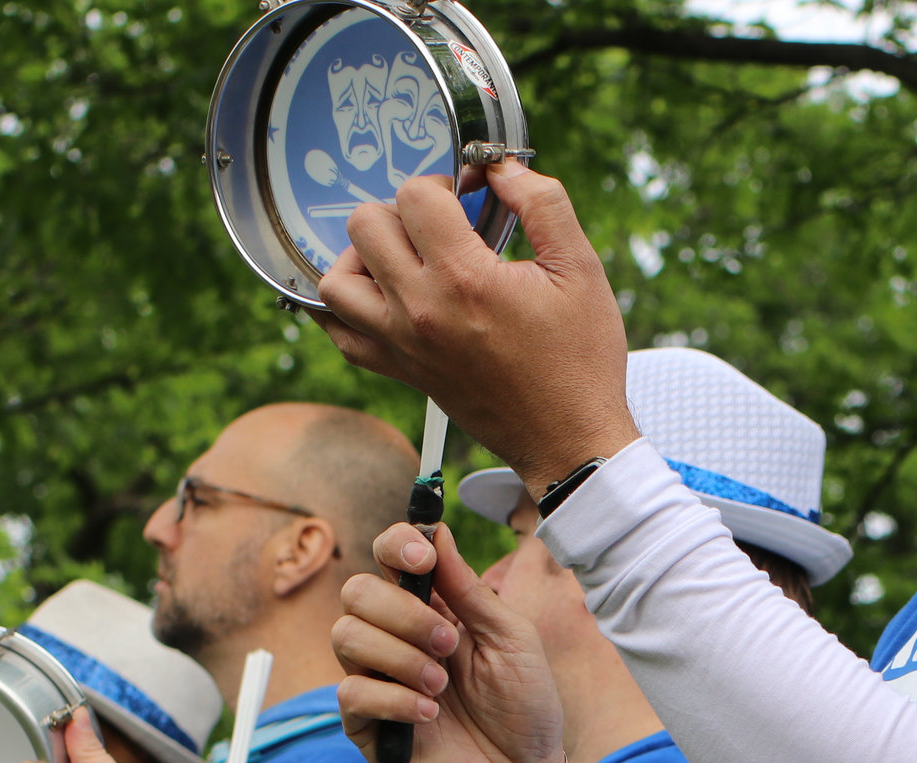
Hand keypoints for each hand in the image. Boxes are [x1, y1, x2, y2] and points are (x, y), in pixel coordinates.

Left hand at [316, 163, 639, 492]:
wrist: (569, 439)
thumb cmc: (580, 359)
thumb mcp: (580, 269)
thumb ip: (543, 203)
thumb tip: (502, 168)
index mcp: (464, 278)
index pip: (415, 195)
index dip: (446, 182)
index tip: (471, 198)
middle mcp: (420, 310)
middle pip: (365, 226)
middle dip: (402, 210)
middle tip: (440, 225)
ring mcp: (403, 345)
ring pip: (335, 281)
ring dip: (362, 256)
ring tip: (404, 256)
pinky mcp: (401, 372)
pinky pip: (341, 334)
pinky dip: (347, 309)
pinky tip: (381, 295)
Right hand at [332, 521, 567, 762]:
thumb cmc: (523, 707)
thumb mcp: (512, 640)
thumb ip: (470, 590)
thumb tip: (438, 530)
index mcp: (430, 609)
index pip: (388, 557)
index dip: (396, 545)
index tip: (422, 557)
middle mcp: (395, 638)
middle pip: (356, 592)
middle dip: (403, 613)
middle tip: (450, 645)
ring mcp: (376, 681)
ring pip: (346, 637)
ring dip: (400, 656)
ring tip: (442, 687)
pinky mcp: (366, 726)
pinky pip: (352, 693)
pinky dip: (394, 700)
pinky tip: (430, 717)